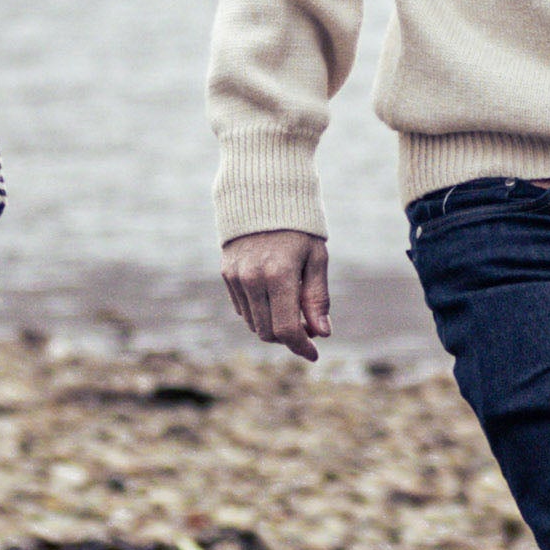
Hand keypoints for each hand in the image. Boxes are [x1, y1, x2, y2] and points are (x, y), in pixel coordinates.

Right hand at [223, 228, 332, 363]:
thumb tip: (322, 333)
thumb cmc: (299, 227)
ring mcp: (236, 277)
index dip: (301, 347)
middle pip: (268, 332)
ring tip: (294, 311)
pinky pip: (242, 308)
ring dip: (274, 327)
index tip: (314, 354)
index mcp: (279, 274)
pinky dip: (260, 313)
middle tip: (309, 328)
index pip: (287, 329)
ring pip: (254, 323)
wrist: (263, 195)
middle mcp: (252, 278)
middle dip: (290, 338)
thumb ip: (317, 297)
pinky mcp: (226, 274)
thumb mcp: (316, 258)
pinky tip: (274, 299)